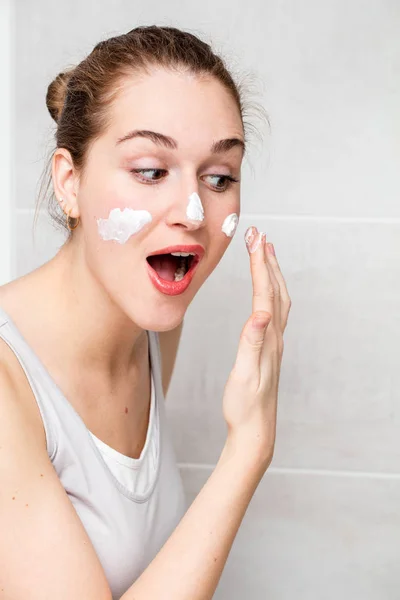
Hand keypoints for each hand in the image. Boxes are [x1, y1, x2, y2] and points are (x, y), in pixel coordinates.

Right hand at [222, 227, 290, 468]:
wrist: (255, 430)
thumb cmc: (246, 405)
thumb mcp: (245, 374)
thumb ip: (252, 343)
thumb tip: (261, 313)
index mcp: (267, 338)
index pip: (265, 293)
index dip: (259, 265)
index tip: (255, 239)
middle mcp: (275, 336)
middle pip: (274, 290)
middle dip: (267, 260)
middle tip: (259, 236)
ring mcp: (274, 342)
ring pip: (277, 300)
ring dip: (272, 273)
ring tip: (266, 253)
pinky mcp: (269, 349)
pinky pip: (274, 312)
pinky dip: (271, 292)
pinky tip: (266, 293)